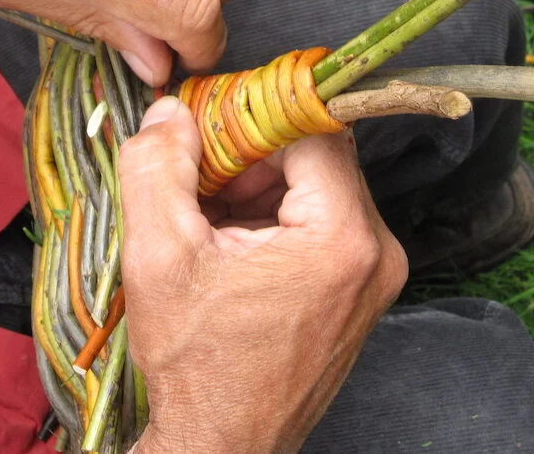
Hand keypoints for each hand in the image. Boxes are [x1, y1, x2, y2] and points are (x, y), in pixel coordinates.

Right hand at [118, 98, 407, 453]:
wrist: (222, 447)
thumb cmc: (197, 365)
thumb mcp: (158, 256)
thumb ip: (157, 167)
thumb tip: (170, 112)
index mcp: (343, 238)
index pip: (312, 128)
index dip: (253, 115)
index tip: (205, 124)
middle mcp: (377, 252)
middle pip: (317, 157)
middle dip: (251, 154)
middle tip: (197, 173)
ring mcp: (374, 275)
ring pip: (317, 187)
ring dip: (258, 186)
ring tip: (206, 215)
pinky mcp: (359, 291)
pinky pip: (321, 222)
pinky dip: (274, 218)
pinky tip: (228, 243)